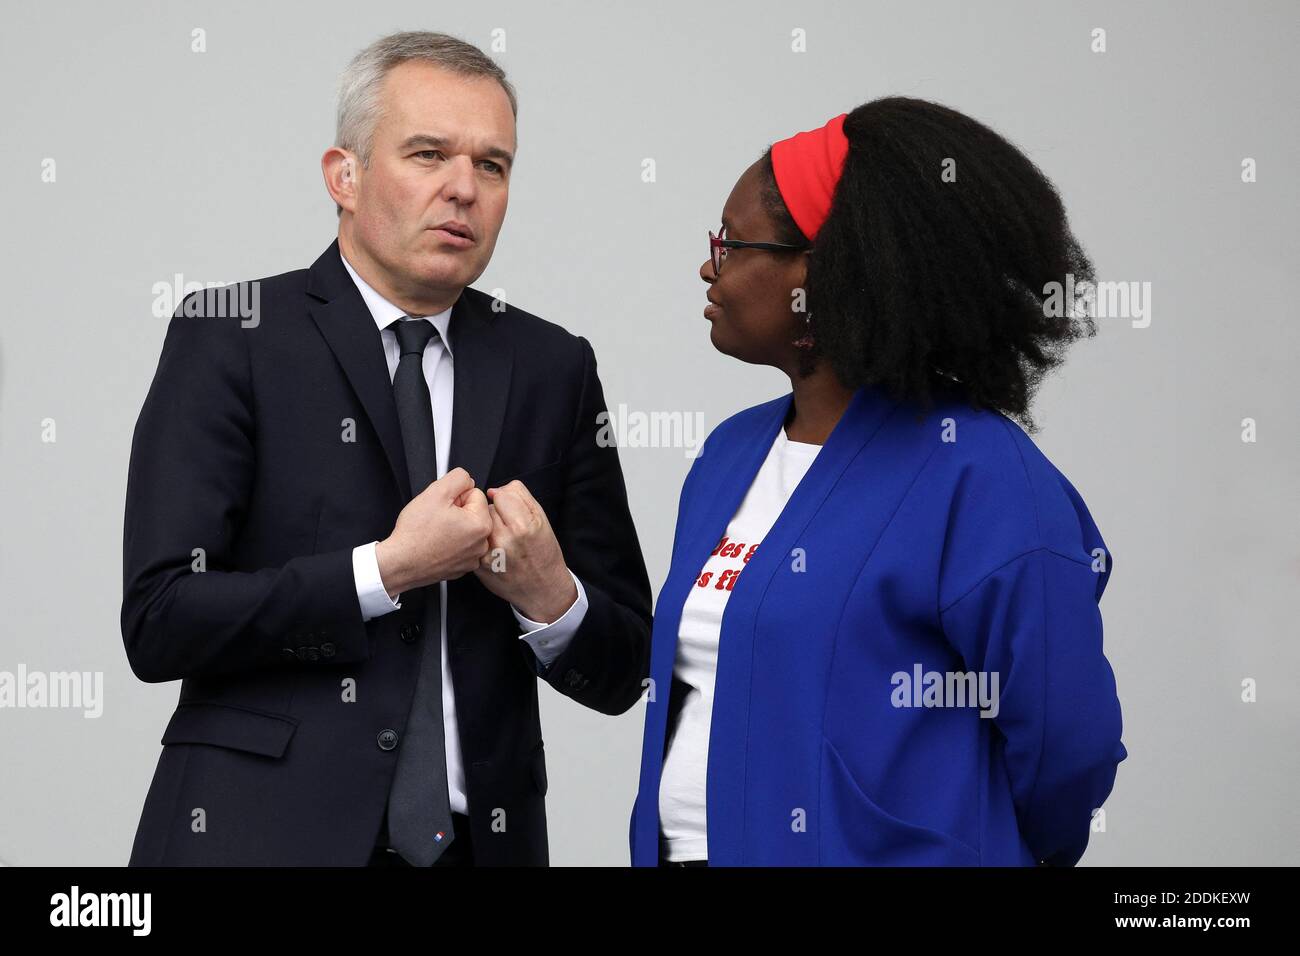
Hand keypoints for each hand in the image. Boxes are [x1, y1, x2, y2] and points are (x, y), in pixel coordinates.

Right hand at [376, 467, 491, 595]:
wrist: (400, 562)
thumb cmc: (415, 533)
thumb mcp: (436, 492)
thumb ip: (458, 478)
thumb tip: (468, 481)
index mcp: (481, 524)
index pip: (475, 494)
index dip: (455, 496)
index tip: (442, 507)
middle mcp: (481, 544)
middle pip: (472, 512)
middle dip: (456, 511)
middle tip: (437, 520)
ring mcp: (473, 558)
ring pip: (467, 529)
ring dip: (454, 527)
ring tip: (436, 533)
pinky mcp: (463, 567)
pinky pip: (461, 546)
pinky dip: (451, 544)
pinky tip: (437, 545)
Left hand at [472, 479, 576, 622]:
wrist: (541, 588)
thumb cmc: (543, 554)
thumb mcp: (542, 520)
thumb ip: (520, 497)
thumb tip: (496, 490)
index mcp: (522, 526)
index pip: (501, 494)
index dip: (507, 500)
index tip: (512, 509)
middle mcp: (503, 540)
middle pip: (488, 508)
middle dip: (497, 513)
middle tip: (509, 527)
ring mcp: (488, 554)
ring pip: (477, 523)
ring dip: (486, 526)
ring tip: (502, 538)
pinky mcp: (478, 565)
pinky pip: (473, 541)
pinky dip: (481, 542)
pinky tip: (495, 550)